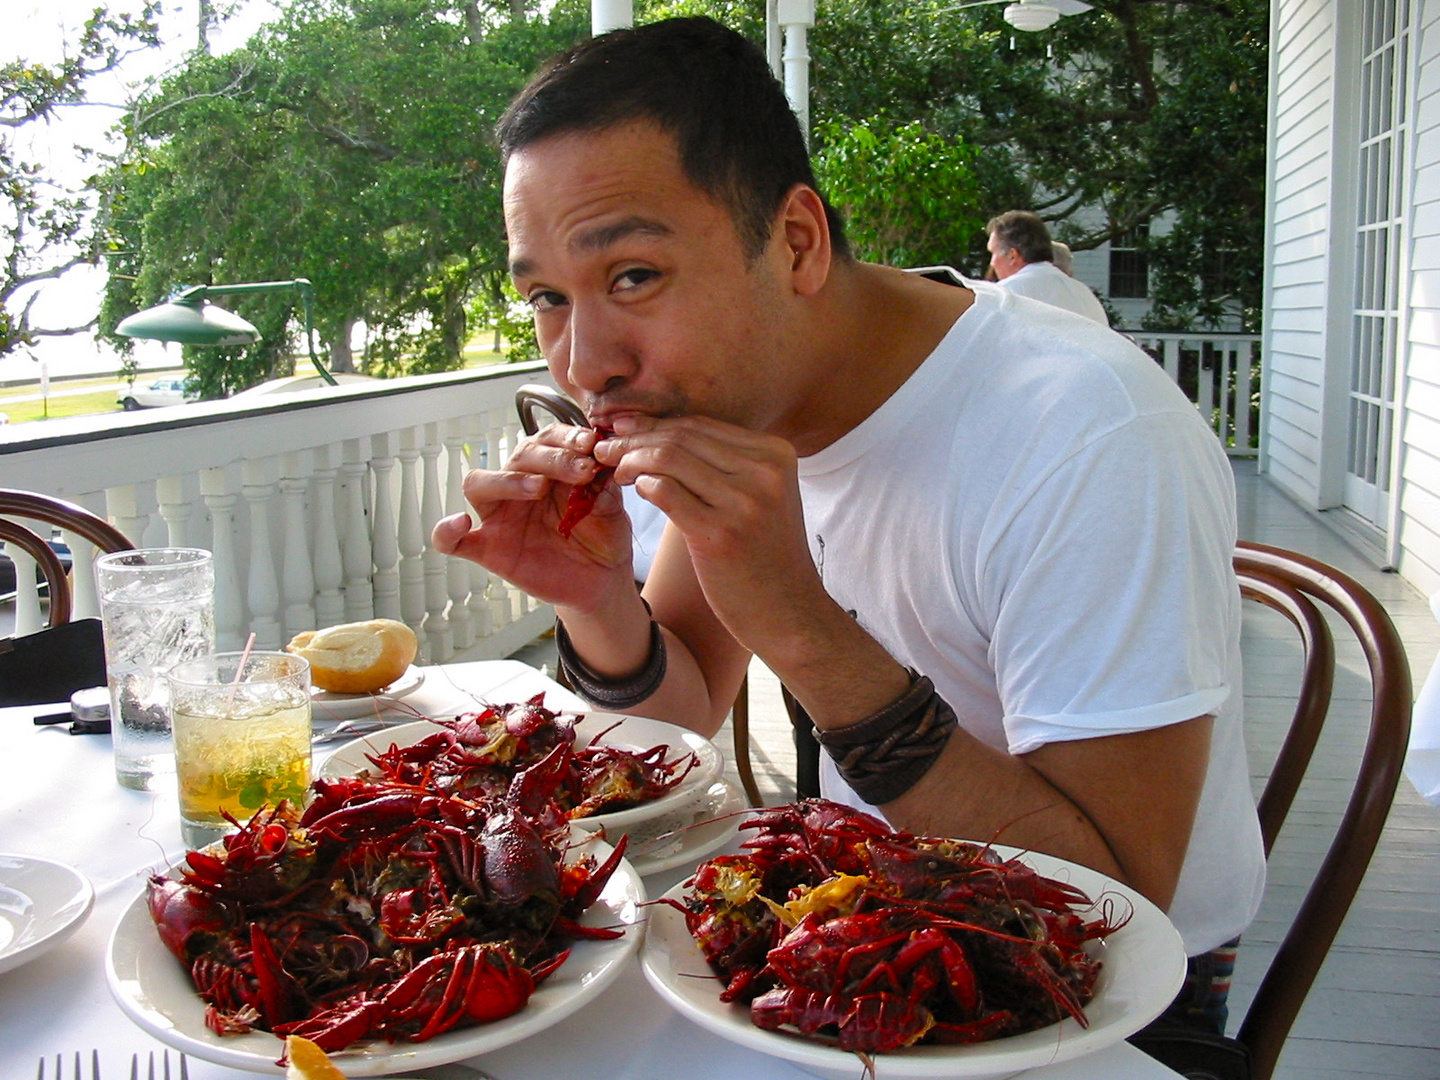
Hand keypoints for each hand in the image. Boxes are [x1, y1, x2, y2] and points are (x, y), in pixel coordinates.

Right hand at [431, 423, 634, 612]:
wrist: (601, 580)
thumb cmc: (603, 537)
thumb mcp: (611, 509)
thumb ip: (602, 487)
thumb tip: (599, 463)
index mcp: (548, 470)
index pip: (546, 440)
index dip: (565, 438)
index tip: (589, 443)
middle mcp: (519, 487)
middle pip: (517, 457)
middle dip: (550, 458)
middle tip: (580, 470)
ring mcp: (500, 517)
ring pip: (479, 485)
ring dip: (506, 480)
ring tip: (538, 487)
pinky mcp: (488, 549)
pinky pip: (453, 542)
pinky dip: (445, 532)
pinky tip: (458, 523)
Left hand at [598, 415, 830, 656]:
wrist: (789, 613)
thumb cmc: (766, 556)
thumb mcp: (760, 497)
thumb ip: (725, 465)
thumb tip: (662, 435)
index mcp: (776, 453)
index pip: (700, 424)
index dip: (654, 423)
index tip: (623, 428)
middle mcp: (765, 471)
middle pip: (682, 436)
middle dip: (634, 437)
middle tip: (605, 447)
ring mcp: (745, 502)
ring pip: (668, 458)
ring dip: (630, 459)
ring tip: (613, 470)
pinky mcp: (721, 533)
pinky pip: (665, 492)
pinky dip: (642, 485)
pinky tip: (634, 490)